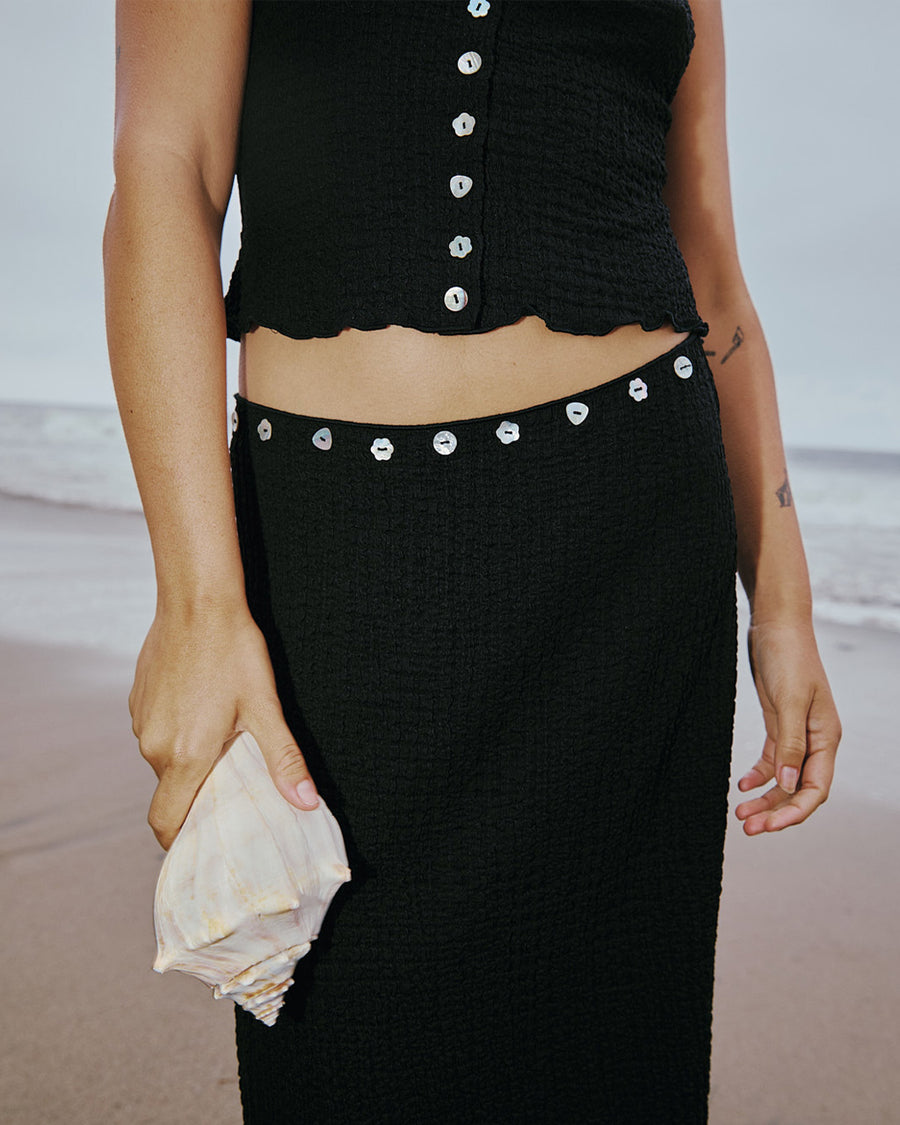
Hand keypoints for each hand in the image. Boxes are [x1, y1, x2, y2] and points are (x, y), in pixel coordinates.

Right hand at [129, 599, 318, 849]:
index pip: (166, 822)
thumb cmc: (234, 652)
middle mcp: (154, 745)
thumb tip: (307, 803)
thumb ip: (284, 760)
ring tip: (222, 737)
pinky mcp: (137, 700)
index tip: (202, 841)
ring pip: (163, 759)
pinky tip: (203, 707)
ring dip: (187, 757)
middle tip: (231, 781)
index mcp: (184, 756)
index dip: (181, 840)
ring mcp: (141, 722)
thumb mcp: (265, 708)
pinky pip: (155, 731)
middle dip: (197, 793)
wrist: (197, 602)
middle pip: (170, 790)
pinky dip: (176, 731)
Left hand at [735, 618, 840, 834]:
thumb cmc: (788, 657)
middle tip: (748, 828)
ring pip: (784, 778)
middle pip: (799, 789)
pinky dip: (758, 775)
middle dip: (776, 812)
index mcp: (826, 737)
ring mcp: (797, 733)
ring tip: (740, 815)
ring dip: (765, 798)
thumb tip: (790, 784)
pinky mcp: (779, 724)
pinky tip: (742, 786)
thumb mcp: (789, 700)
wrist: (776, 626)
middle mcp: (815, 740)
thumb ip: (789, 743)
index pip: (816, 788)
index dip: (795, 811)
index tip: (770, 826)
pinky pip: (772, 760)